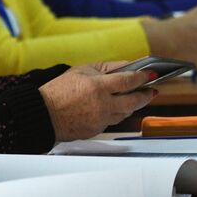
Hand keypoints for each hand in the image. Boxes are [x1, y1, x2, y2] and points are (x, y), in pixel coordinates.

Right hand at [39, 62, 157, 140]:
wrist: (44, 114)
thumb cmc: (60, 90)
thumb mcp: (82, 70)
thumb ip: (106, 68)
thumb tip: (127, 67)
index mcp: (98, 87)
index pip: (129, 81)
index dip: (143, 77)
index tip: (151, 75)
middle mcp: (102, 105)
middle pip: (134, 101)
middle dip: (146, 95)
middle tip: (152, 91)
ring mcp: (101, 119)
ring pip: (125, 113)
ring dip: (133, 105)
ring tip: (137, 97)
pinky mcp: (97, 130)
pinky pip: (113, 120)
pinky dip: (116, 113)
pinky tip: (117, 106)